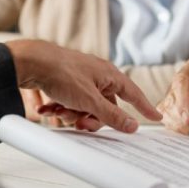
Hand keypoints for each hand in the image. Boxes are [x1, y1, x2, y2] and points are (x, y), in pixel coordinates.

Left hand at [7, 39, 161, 132]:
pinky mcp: (66, 83)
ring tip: (58, 111)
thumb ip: (112, 115)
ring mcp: (82, 79)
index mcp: (110, 75)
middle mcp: (98, 76)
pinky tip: (47, 109)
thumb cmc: (62, 73)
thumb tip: (132, 125)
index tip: (156, 117)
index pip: (133, 94)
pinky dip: (59, 108)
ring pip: (85, 107)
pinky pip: (70, 103)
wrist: (31, 62)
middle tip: (80, 122)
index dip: (145, 107)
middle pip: (105, 107)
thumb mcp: (90, 101)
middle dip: (91, 118)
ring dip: (72, 114)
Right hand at [157, 58, 188, 139]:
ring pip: (169, 112)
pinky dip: (182, 132)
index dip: (183, 99)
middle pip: (172, 98)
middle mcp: (185, 82)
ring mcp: (181, 98)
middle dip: (180, 117)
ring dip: (181, 126)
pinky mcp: (180, 114)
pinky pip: (173, 123)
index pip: (182, 81)